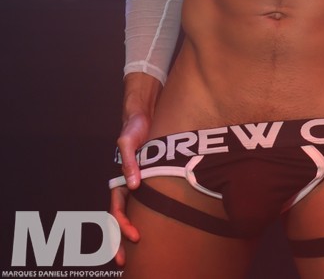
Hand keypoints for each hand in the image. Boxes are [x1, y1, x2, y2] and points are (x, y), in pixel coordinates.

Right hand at [110, 111, 151, 265]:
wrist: (144, 114)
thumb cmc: (133, 127)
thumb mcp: (129, 141)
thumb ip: (130, 162)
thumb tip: (134, 185)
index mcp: (120, 179)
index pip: (116, 209)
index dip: (122, 225)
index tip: (132, 237)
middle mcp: (128, 183)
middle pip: (120, 217)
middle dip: (118, 240)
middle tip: (123, 260)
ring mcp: (139, 181)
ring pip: (133, 212)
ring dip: (131, 231)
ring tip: (137, 250)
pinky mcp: (151, 175)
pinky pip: (148, 200)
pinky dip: (147, 215)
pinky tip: (156, 226)